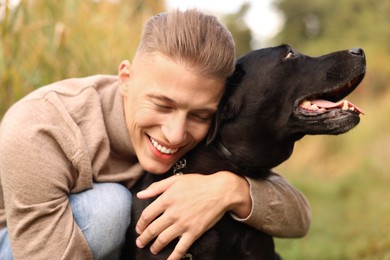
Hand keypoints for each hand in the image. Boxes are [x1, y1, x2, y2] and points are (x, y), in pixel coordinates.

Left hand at [135, 171, 250, 259]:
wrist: (220, 191)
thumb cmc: (198, 183)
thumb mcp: (175, 180)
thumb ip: (156, 187)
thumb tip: (140, 194)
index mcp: (166, 199)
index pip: (147, 215)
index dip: (140, 224)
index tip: (139, 228)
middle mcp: (172, 213)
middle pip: (152, 230)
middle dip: (144, 238)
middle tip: (140, 242)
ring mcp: (183, 224)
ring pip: (163, 239)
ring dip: (155, 247)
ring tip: (152, 249)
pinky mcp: (194, 232)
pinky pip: (181, 248)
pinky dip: (173, 257)